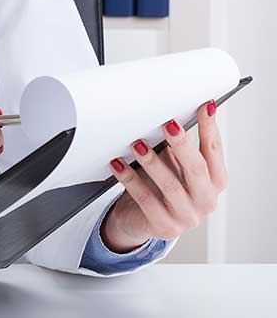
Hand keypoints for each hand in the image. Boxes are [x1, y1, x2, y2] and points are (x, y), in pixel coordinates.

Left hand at [102, 101, 227, 251]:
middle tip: (169, 124)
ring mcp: (186, 217)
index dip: (210, 129)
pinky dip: (130, 180)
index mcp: (214, 182)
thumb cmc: (159, 186)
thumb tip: (169, 117)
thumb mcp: (173, 165)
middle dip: (182, 145)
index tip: (204, 106)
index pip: (214, 152)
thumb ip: (176, 147)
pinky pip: (146, 200)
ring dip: (152, 162)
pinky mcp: (164, 226)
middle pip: (197, 170)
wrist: (139, 219)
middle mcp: (205, 200)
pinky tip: (118, 164)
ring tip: (137, 144)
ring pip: (171, 186)